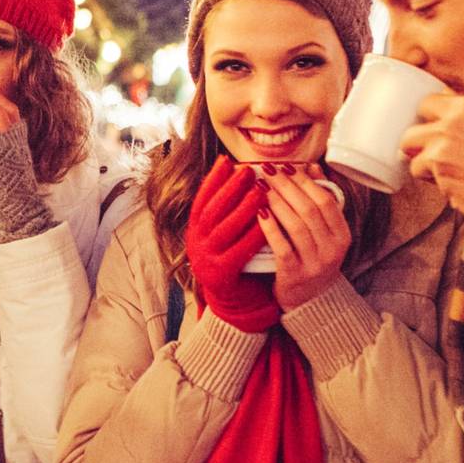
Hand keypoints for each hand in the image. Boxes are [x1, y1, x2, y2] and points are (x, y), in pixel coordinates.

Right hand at [183, 156, 274, 329]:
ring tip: (261, 190)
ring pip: (224, 228)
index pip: (202, 199)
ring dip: (243, 207)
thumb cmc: (233, 259)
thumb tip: (240, 172)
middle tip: (248, 170)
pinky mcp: (221, 275)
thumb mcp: (225, 232)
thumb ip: (229, 210)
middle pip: (212, 210)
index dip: (213, 179)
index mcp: (195, 230)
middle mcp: (196, 243)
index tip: (227, 161)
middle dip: (230, 188)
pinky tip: (268, 222)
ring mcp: (206, 259)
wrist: (234, 302)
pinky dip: (253, 234)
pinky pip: (238, 251)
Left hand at [255, 163, 349, 311]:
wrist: (309, 301)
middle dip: (287, 186)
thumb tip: (312, 166)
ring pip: (296, 225)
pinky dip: (270, 227)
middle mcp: (333, 249)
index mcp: (342, 234)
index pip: (326, 200)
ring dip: (278, 202)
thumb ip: (320, 200)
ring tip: (262, 186)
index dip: (305, 181)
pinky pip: (282, 246)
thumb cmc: (314, 258)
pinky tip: (259, 211)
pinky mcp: (295, 275)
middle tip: (269, 170)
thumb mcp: (324, 232)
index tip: (287, 166)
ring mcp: (315, 263)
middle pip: (309, 209)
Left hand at [401, 93, 463, 224]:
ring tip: (450, 173)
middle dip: (418, 146)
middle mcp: (449, 127)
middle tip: (433, 155)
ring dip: (427, 168)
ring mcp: (441, 153)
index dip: (429, 119)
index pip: (427, 104)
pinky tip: (458, 185)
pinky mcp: (440, 177)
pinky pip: (428, 181)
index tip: (432, 128)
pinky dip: (438, 185)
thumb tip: (459, 114)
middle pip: (410, 134)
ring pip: (413, 160)